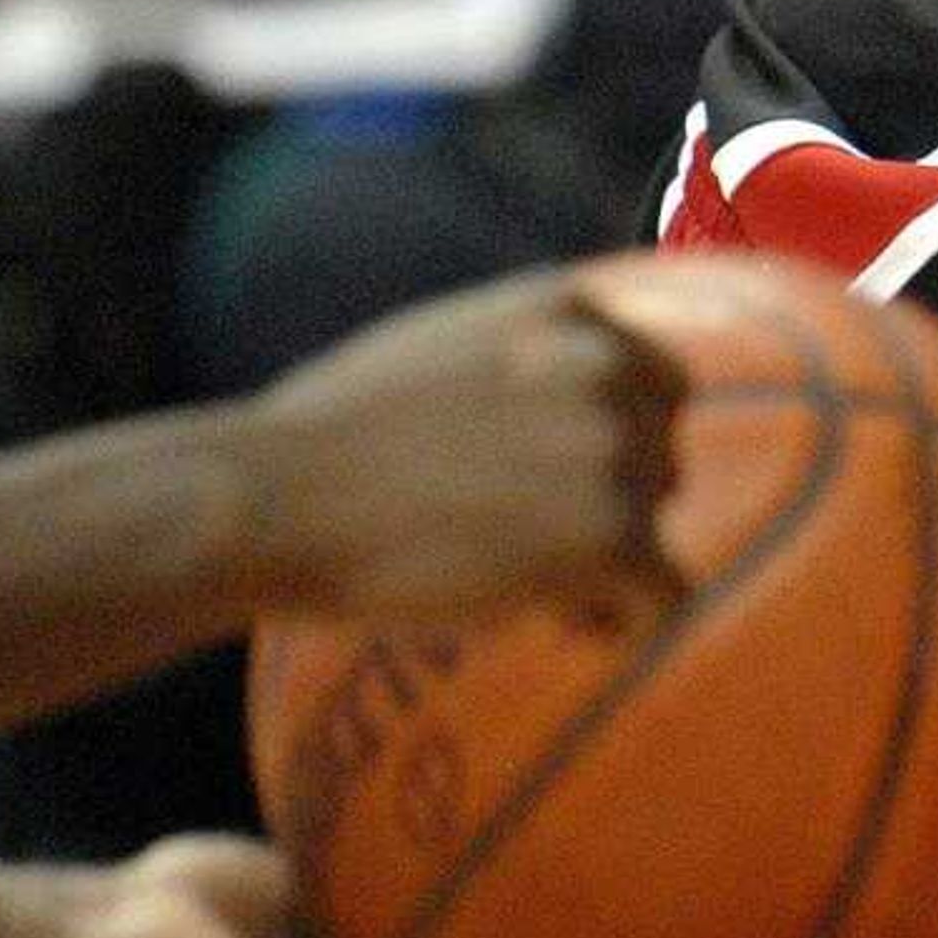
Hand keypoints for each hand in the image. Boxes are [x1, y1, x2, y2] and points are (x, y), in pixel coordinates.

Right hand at [239, 269, 679, 623]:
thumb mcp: (442, 343)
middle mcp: (607, 367)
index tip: (555, 486)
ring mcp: (615, 450)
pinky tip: (555, 628)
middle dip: (607, 503)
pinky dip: (622, 625)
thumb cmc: (324, 434)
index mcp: (568, 308)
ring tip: (519, 588)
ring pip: (655, 524)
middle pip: (660, 455)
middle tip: (520, 546)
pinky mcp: (615, 538)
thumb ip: (526, 350)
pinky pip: (665, 596)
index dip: (616, 442)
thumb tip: (577, 386)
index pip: (656, 379)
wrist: (273, 502)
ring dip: (603, 565)